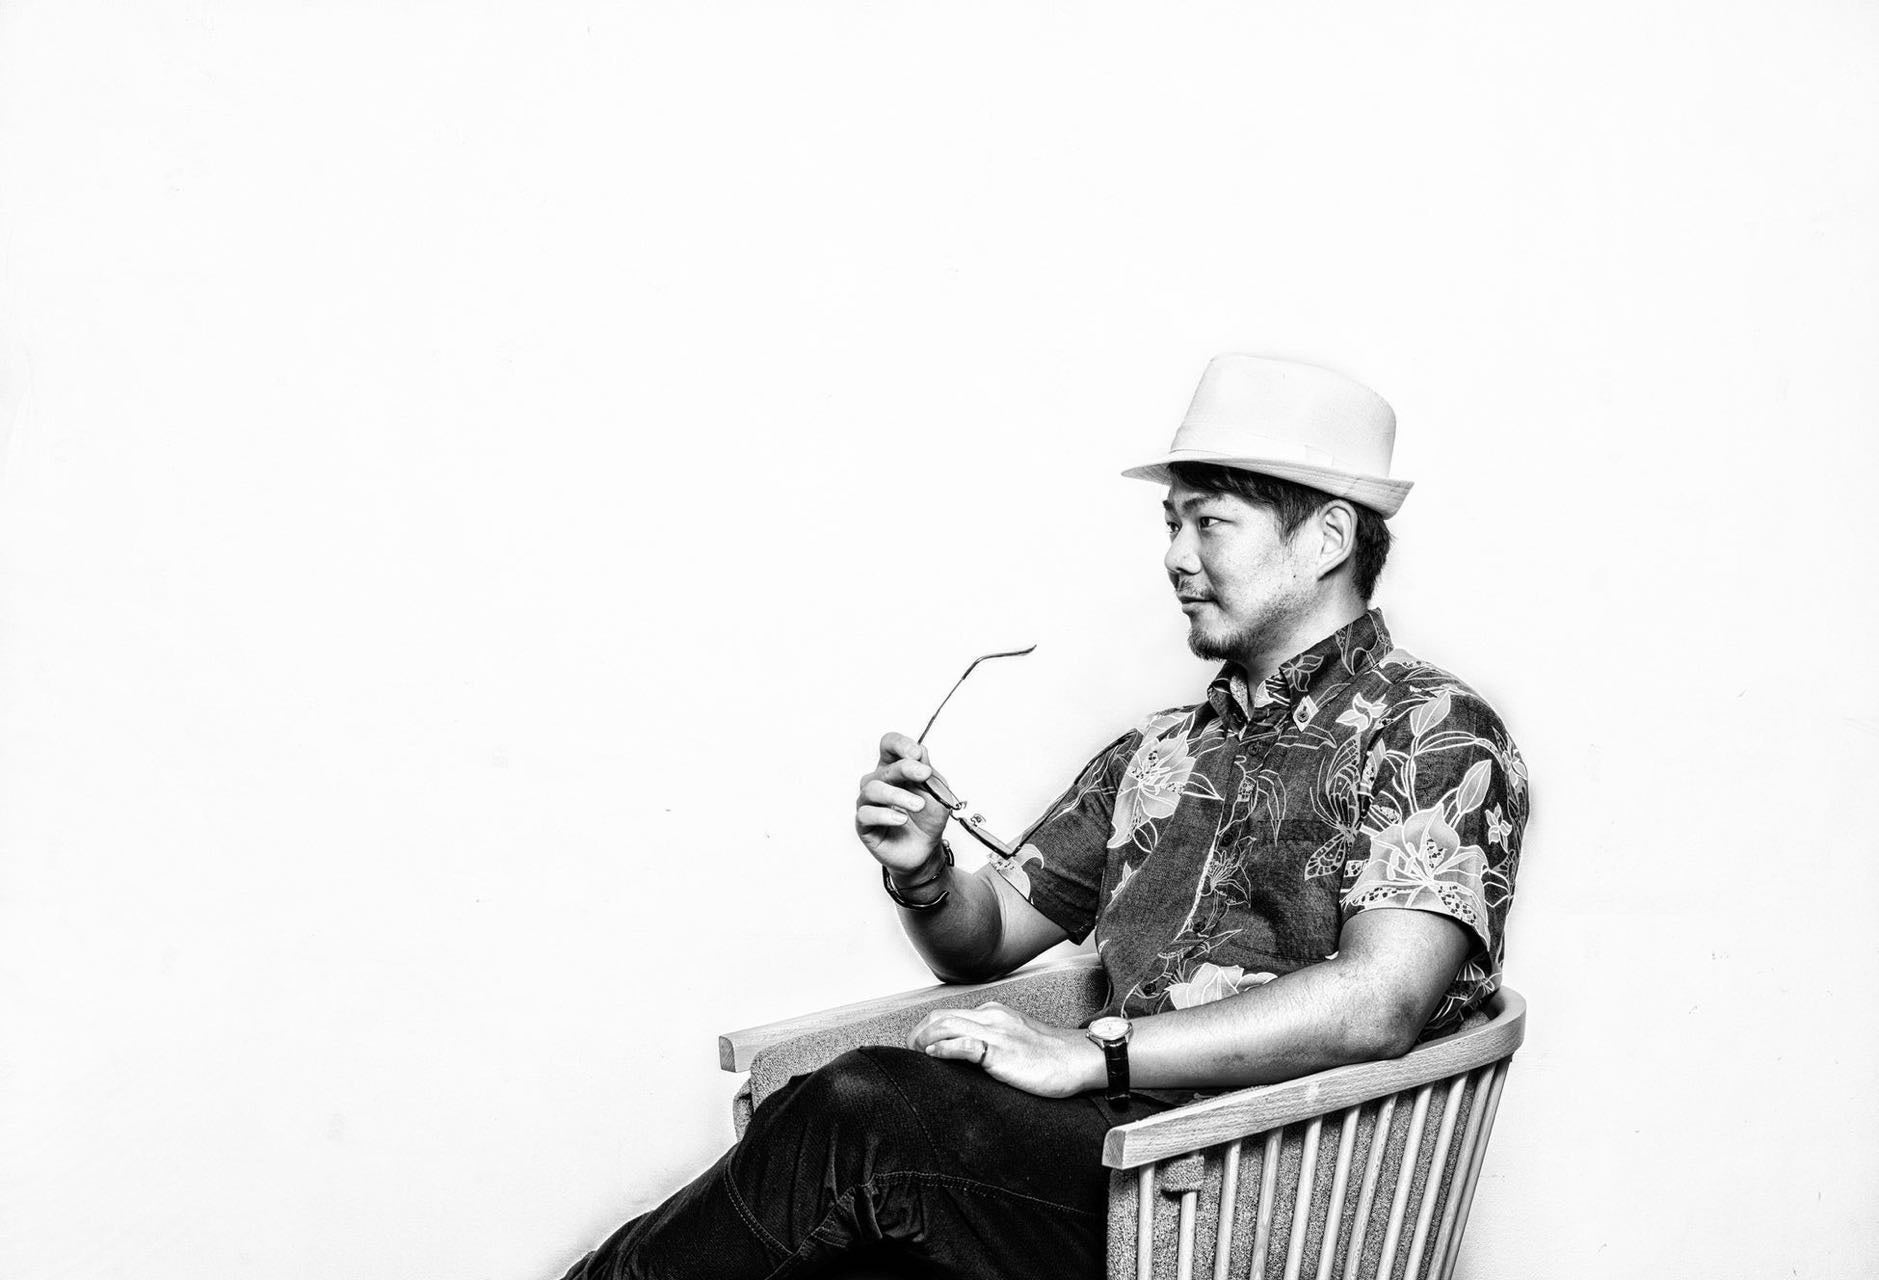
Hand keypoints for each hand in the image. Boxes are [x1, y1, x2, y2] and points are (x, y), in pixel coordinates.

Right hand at [855, 732, 951, 877]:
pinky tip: (901, 819)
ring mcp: (869, 803)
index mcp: (895, 768)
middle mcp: (879, 782)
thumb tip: (918, 753)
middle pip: (884, 767)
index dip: (900, 745)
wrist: (927, 850)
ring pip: (872, 789)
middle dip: (905, 768)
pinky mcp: (864, 824)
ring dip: (897, 795)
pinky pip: (866, 814)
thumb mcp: (937, 793)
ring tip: (917, 805)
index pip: (889, 745)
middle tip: (923, 775)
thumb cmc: (928, 819)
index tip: (917, 754)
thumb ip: (927, 774)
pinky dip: (884, 814)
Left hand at [906, 1001, 1104, 1098]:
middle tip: (909, 1053)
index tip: (917, 1046)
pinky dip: (944, 1048)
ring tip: (915, 1054)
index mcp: (994, 1013)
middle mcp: (992, 1017)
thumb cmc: (1050, 1056)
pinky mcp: (1002, 1052)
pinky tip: (934, 1057)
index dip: (926, 1029)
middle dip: (917, 1033)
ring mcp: (996, 1033)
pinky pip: (965, 1045)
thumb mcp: (1015, 1040)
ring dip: (924, 1040)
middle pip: (940, 1016)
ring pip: (946, 1025)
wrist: (1079, 1059)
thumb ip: (991, 1041)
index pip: (949, 1014)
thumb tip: (966, 1055)